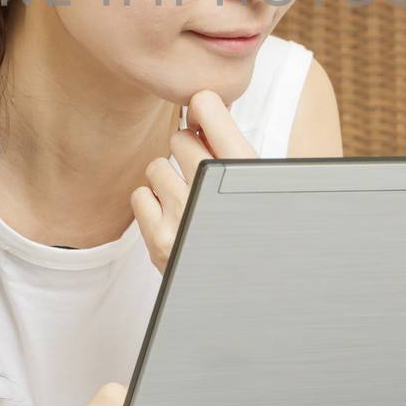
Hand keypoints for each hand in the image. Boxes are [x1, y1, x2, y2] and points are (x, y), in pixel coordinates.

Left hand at [130, 89, 258, 273]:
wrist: (251, 298)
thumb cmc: (263, 234)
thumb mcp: (265, 186)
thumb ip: (237, 151)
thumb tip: (204, 106)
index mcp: (247, 171)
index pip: (207, 106)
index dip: (204, 107)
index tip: (205, 118)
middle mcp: (211, 190)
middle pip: (180, 137)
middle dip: (191, 151)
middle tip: (206, 173)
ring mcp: (182, 217)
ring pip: (157, 167)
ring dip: (171, 179)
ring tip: (192, 201)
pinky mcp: (159, 242)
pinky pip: (140, 196)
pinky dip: (154, 204)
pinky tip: (176, 219)